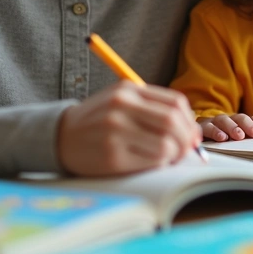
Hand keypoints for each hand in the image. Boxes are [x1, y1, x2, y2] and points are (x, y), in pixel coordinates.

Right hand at [57, 82, 202, 175]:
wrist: (60, 136)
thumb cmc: (98, 121)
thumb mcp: (120, 101)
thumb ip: (151, 108)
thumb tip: (190, 129)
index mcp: (128, 90)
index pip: (175, 103)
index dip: (190, 121)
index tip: (192, 134)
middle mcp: (122, 107)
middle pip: (173, 123)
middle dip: (187, 139)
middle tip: (187, 150)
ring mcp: (116, 131)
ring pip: (166, 144)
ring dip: (175, 153)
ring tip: (170, 157)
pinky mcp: (113, 156)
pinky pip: (152, 161)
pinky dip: (161, 163)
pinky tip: (154, 162)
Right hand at [199, 113, 252, 141]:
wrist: (196, 133)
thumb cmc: (221, 139)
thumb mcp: (236, 140)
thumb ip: (248, 139)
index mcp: (239, 121)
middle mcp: (228, 119)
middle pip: (239, 118)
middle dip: (248, 125)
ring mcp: (214, 122)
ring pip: (224, 120)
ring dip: (232, 127)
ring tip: (239, 136)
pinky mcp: (202, 127)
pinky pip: (208, 127)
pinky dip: (215, 132)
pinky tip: (221, 138)